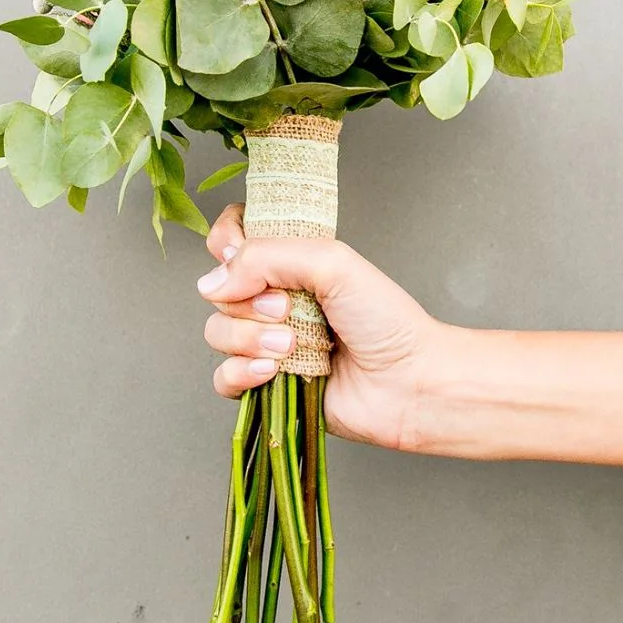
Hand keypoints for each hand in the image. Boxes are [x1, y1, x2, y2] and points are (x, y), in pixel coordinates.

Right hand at [197, 205, 442, 451]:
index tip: (237, 252)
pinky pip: (224, 379)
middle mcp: (275, 300)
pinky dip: (242, 374)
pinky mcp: (267, 385)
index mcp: (291, 263)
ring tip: (292, 346)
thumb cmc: (387, 321)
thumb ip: (267, 256)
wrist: (409, 383)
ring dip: (249, 339)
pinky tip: (273, 372)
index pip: (232, 237)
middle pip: (219, 290)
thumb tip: (212, 280)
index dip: (226, 242)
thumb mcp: (333, 263)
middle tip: (289, 309)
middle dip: (248, 301)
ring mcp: (268, 343)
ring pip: (218, 333)